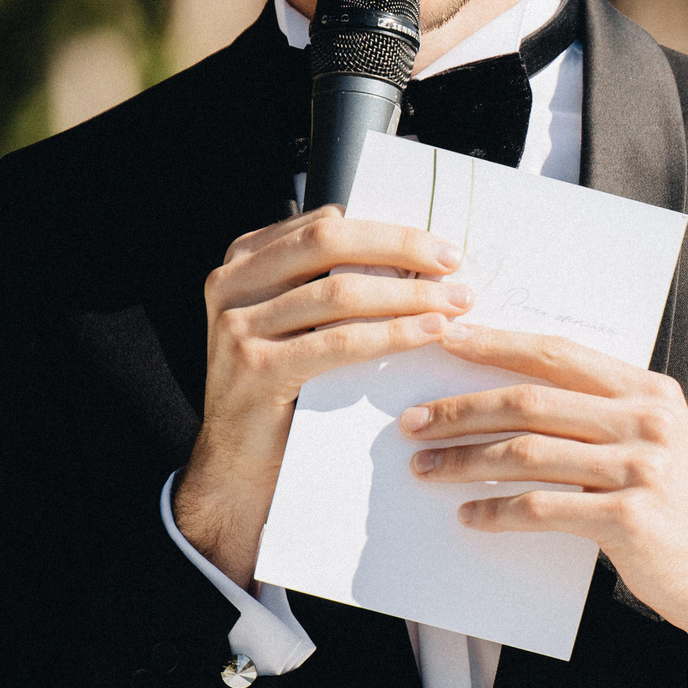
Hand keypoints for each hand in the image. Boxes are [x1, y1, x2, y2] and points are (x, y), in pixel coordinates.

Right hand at [175, 207, 474, 585]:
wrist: (239, 462)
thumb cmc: (285, 386)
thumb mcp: (297, 322)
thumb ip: (330, 282)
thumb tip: (413, 257)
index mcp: (244, 260)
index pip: (325, 225)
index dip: (388, 232)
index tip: (440, 248)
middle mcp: (231, 283)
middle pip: (329, 243)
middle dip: (400, 248)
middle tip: (454, 264)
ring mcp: (236, 326)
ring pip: (338, 292)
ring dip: (408, 294)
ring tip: (456, 302)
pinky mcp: (255, 368)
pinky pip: (339, 342)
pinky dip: (392, 334)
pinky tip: (430, 332)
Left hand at [399, 321, 687, 687]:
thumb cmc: (675, 508)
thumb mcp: (652, 442)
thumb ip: (600, 414)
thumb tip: (512, 399)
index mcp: (649, 391)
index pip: (560, 354)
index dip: (498, 345)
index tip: (447, 342)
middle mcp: (647, 421)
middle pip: (533, 400)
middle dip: (463, 409)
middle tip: (415, 421)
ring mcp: (640, 468)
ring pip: (528, 453)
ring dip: (465, 460)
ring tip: (426, 468)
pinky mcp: (629, 517)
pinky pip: (542, 507)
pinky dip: (496, 510)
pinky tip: (470, 514)